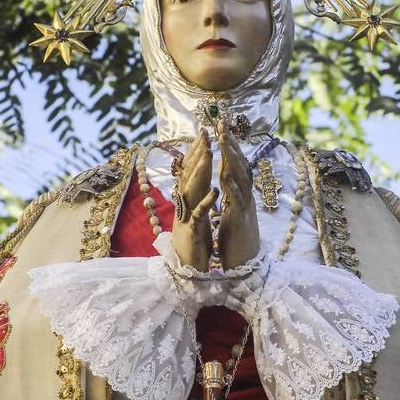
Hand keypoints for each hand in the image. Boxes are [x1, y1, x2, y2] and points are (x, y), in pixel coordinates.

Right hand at [172, 130, 217, 269]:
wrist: (186, 267)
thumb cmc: (193, 239)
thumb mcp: (194, 212)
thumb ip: (195, 193)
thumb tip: (197, 174)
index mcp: (189, 199)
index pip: (192, 171)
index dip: (197, 151)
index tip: (204, 132)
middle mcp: (185, 204)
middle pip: (189, 174)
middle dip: (197, 154)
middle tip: (204, 134)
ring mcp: (187, 216)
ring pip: (191, 190)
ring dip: (199, 171)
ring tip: (208, 154)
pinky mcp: (192, 231)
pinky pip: (199, 214)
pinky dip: (206, 202)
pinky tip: (214, 191)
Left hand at [217, 129, 259, 268]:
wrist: (246, 266)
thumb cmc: (236, 240)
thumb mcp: (231, 212)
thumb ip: (230, 195)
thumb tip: (226, 178)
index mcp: (239, 194)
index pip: (234, 165)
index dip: (228, 146)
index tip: (221, 127)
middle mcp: (245, 197)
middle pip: (239, 165)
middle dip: (231, 144)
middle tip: (223, 123)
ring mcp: (245, 207)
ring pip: (240, 178)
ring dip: (232, 158)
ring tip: (225, 141)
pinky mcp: (241, 221)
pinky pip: (237, 202)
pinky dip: (232, 188)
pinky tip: (226, 176)